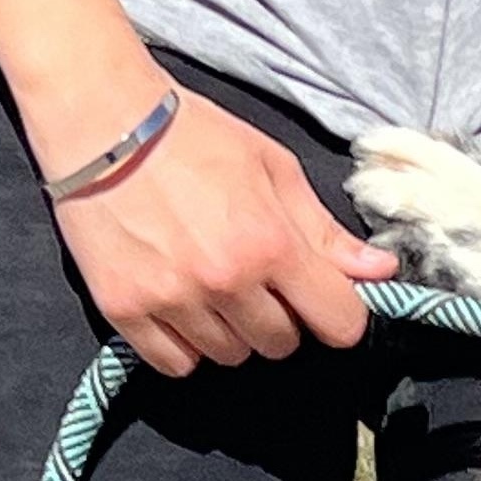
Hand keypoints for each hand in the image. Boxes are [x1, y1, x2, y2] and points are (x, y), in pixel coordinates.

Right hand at [36, 77, 400, 375]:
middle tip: (249, 277)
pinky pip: (177, 364)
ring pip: (231, 356)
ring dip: (229, 330)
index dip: (335, 315)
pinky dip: (183, 344)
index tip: (319, 299)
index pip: (338, 325)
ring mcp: (174, 300)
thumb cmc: (192, 135)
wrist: (99, 115)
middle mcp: (226, 281)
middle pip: (282, 345)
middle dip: (277, 317)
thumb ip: (325, 232)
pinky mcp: (126, 310)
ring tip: (207, 282)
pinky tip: (177, 302)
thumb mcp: (273, 169)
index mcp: (271, 245)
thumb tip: (380, 273)